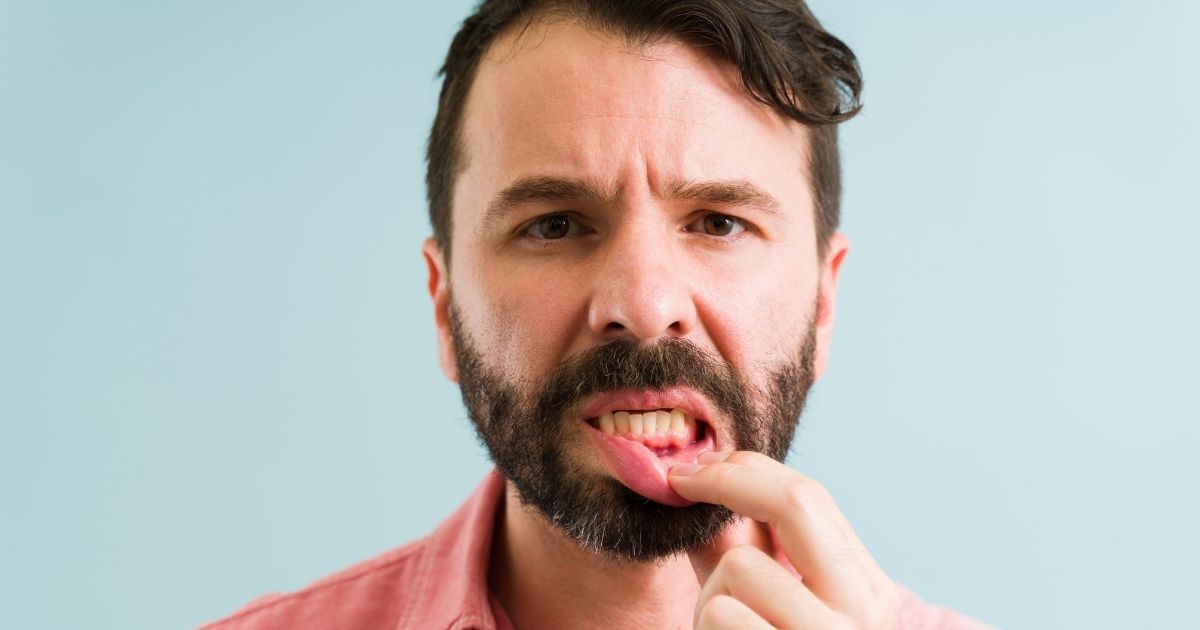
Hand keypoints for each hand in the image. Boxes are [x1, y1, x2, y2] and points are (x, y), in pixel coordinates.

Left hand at [668, 451, 899, 628]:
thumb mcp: (763, 604)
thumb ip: (743, 548)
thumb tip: (698, 477)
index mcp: (866, 590)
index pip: (811, 498)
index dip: (745, 468)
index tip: (693, 468)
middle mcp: (863, 615)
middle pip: (795, 503)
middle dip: (728, 481)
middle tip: (680, 481)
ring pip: (740, 569)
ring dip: (709, 594)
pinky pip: (723, 615)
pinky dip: (707, 627)